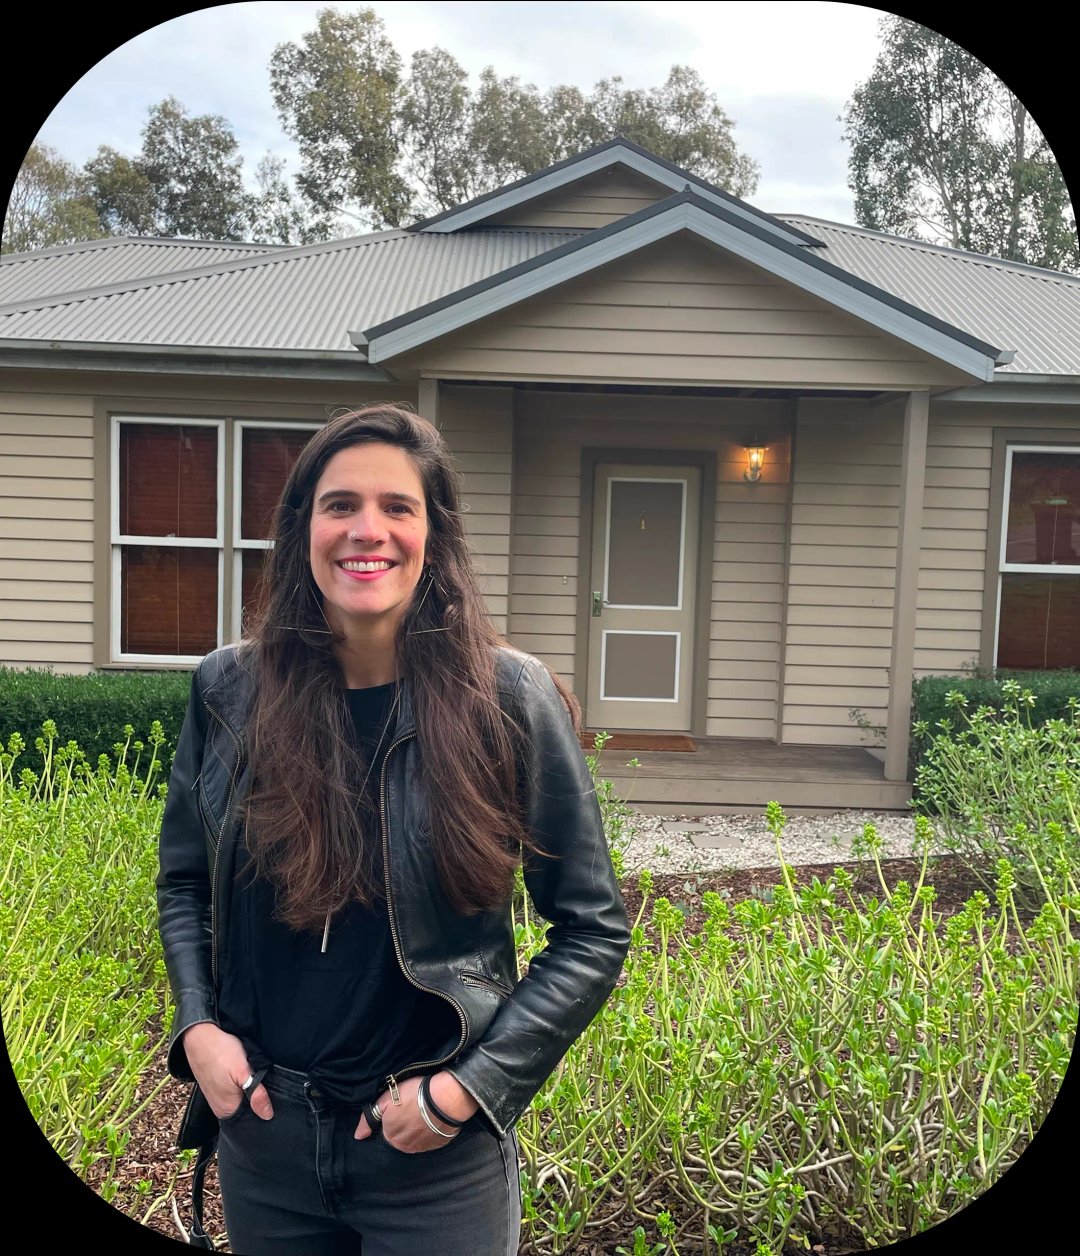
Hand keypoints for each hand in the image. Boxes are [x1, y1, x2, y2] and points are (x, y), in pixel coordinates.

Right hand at [182, 1022, 273, 1120]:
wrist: (199, 1035)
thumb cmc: (221, 1052)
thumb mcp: (243, 1071)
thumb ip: (255, 1094)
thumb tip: (267, 1115)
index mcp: (226, 1110)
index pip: (251, 1119)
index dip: (263, 1109)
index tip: (272, 1097)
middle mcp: (219, 1108)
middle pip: (245, 1109)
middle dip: (256, 1099)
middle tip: (264, 1082)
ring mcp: (216, 1097)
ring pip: (240, 1099)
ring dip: (249, 1090)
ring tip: (255, 1077)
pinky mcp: (214, 1086)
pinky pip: (232, 1091)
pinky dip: (240, 1084)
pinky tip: (244, 1074)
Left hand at [354, 1072, 477, 1151]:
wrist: (445, 1099)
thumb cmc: (414, 1095)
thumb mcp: (386, 1100)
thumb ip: (369, 1118)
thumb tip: (358, 1136)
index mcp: (391, 1137)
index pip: (387, 1130)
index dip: (393, 1117)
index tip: (401, 1105)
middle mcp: (405, 1147)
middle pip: (401, 1136)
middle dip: (405, 1125)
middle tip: (413, 1107)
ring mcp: (424, 1147)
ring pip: (416, 1139)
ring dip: (418, 1129)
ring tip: (424, 1112)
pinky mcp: (439, 1144)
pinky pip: (431, 1139)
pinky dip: (431, 1131)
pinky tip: (434, 1118)